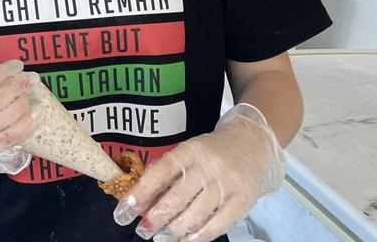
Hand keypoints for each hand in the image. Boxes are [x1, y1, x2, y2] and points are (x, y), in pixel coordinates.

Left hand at [114, 103, 285, 241]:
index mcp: (189, 151)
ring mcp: (227, 183)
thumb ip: (166, 173)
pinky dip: (200, 235)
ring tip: (160, 238)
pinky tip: (186, 240)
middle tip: (142, 230)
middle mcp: (208, 166)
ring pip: (197, 213)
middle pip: (178, 197)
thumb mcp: (187, 152)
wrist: (252, 144)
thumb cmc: (211, 152)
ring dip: (175, 230)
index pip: (160, 172)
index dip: (140, 193)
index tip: (124, 210)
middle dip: (156, 217)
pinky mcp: (243, 199)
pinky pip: (219, 223)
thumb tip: (140, 200)